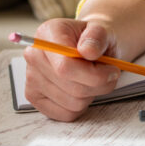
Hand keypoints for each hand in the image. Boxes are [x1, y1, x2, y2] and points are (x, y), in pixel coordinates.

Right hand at [23, 0, 144, 121]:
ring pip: (73, 103)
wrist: (90, 48)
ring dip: (92, 95)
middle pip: (72, 88)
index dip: (95, 75)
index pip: (66, 67)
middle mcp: (34, 56)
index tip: (113, 70)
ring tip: (93, 80)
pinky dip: (82, 107)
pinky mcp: (34, 97)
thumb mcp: (102, 31)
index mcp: (47, 34)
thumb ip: (97, 37)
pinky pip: (66, 114)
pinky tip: (83, 90)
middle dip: (99, 85)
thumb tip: (87, 51)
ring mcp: (31, 78)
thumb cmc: (94, 41)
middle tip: (108, 74)